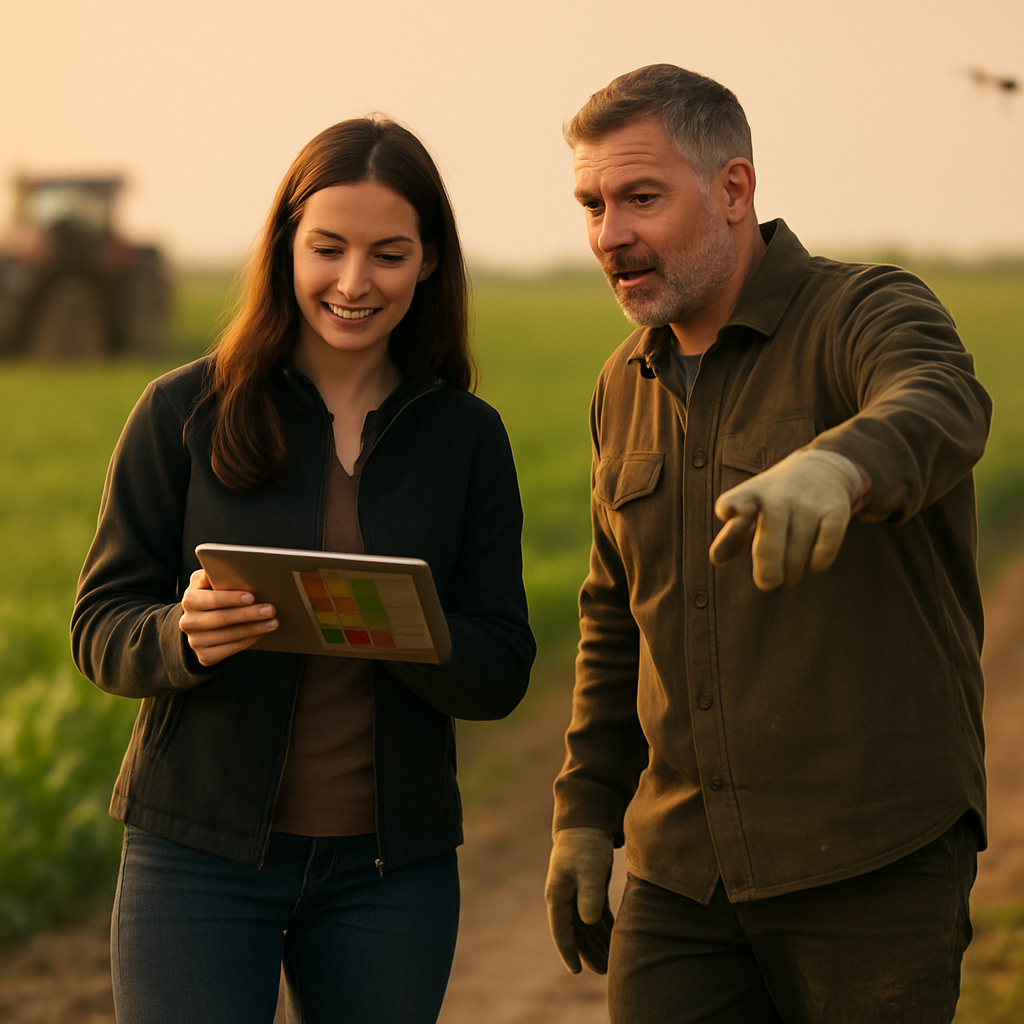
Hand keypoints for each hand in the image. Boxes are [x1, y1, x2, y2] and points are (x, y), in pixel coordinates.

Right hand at [178, 569, 277, 666]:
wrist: (197, 623)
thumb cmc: (209, 595)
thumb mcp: (207, 582)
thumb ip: (215, 573)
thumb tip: (236, 566)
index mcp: (189, 599)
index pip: (211, 599)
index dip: (231, 598)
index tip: (252, 596)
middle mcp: (188, 621)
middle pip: (222, 618)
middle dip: (249, 614)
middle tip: (271, 609)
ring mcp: (195, 641)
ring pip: (229, 636)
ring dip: (254, 628)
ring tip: (273, 622)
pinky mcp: (205, 656)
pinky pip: (230, 650)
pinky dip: (249, 640)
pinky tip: (262, 633)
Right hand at [545, 827, 613, 973]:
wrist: (586, 823)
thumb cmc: (585, 845)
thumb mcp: (589, 869)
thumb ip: (588, 894)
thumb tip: (588, 921)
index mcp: (558, 895)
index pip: (561, 930)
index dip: (568, 951)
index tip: (576, 971)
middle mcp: (564, 898)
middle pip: (576, 932)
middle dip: (589, 952)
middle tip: (605, 972)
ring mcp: (576, 894)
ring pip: (586, 926)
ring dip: (598, 942)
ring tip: (612, 961)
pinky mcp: (589, 889)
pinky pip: (595, 916)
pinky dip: (604, 928)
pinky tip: (614, 939)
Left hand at [709, 449, 869, 591]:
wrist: (822, 469)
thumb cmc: (776, 500)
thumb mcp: (751, 508)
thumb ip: (731, 536)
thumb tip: (716, 559)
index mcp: (751, 494)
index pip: (735, 501)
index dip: (732, 508)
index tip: (730, 515)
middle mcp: (779, 496)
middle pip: (769, 540)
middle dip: (767, 569)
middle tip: (766, 584)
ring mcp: (808, 503)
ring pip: (797, 553)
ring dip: (792, 572)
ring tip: (789, 575)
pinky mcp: (835, 511)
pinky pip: (824, 551)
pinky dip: (816, 565)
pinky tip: (810, 564)